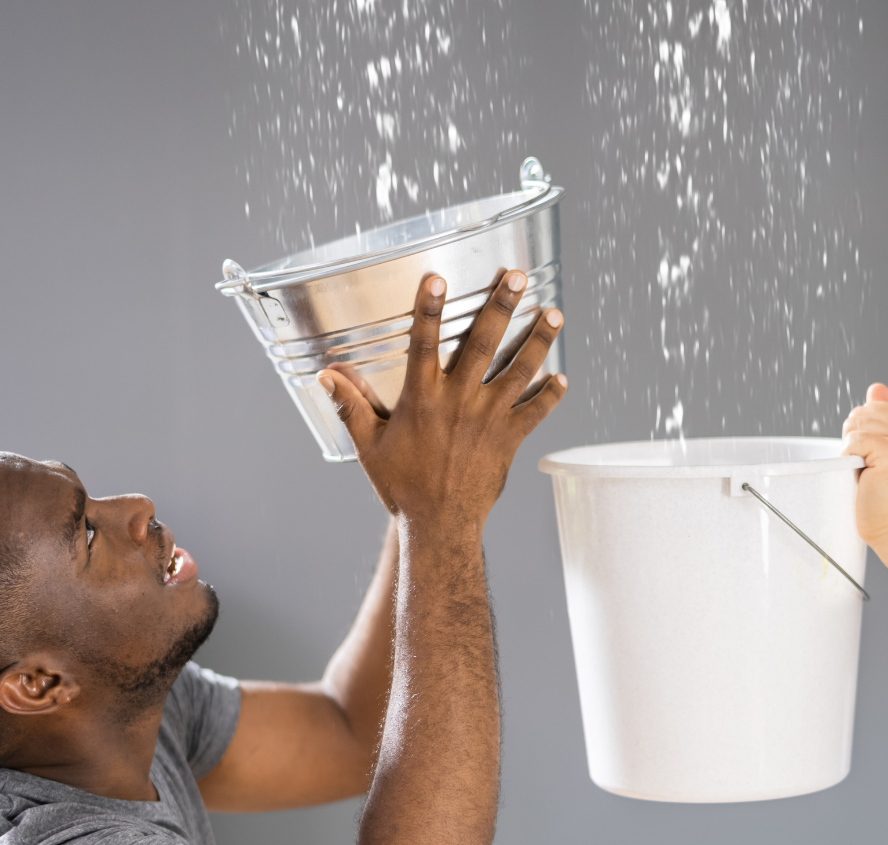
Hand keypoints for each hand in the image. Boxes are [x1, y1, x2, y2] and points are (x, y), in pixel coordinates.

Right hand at [319, 270, 566, 530]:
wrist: (438, 525)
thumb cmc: (401, 485)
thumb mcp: (369, 445)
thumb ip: (351, 405)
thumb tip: (326, 374)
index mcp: (422, 397)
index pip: (424, 341)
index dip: (430, 308)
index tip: (439, 278)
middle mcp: (458, 401)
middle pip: (484, 343)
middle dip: (502, 306)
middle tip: (519, 276)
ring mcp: (488, 419)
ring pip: (519, 370)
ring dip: (539, 340)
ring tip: (554, 313)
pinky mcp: (509, 440)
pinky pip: (536, 412)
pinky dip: (550, 395)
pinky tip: (562, 377)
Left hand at [842, 383, 887, 546]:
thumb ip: (886, 417)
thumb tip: (876, 388)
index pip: (872, 406)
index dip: (865, 434)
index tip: (881, 460)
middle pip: (861, 413)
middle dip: (858, 441)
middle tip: (875, 470)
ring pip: (856, 425)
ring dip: (854, 451)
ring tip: (873, 473)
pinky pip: (852, 441)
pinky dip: (851, 459)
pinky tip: (867, 475)